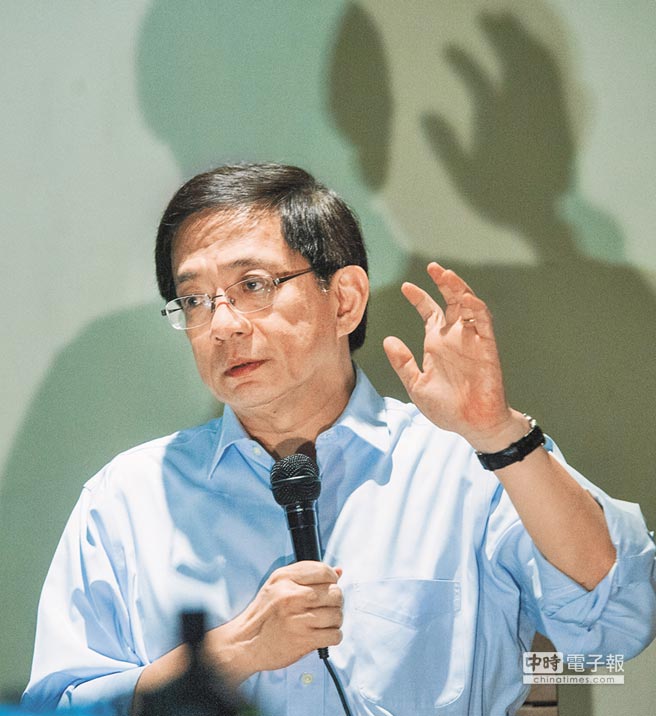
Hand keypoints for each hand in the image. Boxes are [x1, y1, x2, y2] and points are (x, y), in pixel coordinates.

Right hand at [206, 562, 342, 680]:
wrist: (246, 642)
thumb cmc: (264, 613)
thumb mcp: (278, 584)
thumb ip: (307, 575)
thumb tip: (338, 571)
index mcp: (285, 578)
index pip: (323, 571)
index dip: (332, 578)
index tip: (330, 585)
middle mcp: (291, 596)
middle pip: (334, 593)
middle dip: (336, 600)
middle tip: (328, 606)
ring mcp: (298, 619)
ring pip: (337, 615)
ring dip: (335, 619)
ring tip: (325, 621)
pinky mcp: (303, 640)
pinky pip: (334, 635)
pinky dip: (334, 636)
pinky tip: (324, 634)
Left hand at [383, 262, 525, 450]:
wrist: (472, 425)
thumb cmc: (446, 408)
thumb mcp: (416, 385)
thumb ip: (403, 363)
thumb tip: (388, 340)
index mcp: (437, 343)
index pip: (429, 312)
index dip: (418, 297)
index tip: (405, 287)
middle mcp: (455, 337)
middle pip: (450, 301)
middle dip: (442, 283)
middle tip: (432, 267)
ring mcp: (472, 340)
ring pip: (468, 306)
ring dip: (459, 289)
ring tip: (446, 275)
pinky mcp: (487, 348)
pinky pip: (484, 323)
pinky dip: (476, 309)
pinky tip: (465, 299)